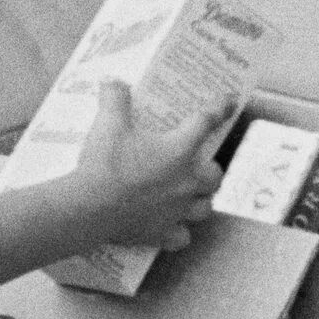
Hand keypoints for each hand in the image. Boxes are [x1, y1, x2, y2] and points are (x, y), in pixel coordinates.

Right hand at [75, 81, 228, 252]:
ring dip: (200, 200)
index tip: (229, 101)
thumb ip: (115, 99)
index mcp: (179, 150)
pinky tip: (171, 227)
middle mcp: (186, 181)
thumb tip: (113, 81)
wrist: (89, 207)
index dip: (220, 108)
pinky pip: (182, 237)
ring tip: (188, 195)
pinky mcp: (162, 233)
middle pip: (215, 176)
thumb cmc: (105, 163)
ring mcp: (177, 210)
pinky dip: (180, 232)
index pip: (206, 122)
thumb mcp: (108, 123)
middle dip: (210, 169)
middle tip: (196, 164)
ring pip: (205, 208)